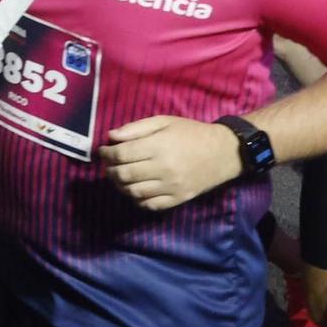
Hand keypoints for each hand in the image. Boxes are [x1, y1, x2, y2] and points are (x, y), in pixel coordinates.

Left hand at [100, 116, 244, 211]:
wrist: (223, 152)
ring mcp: (171, 187)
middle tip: (108, 165)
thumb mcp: (164, 121)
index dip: (106, 154)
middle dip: (110, 170)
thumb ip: (136, 128)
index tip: (103, 151)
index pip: (121, 155)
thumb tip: (111, 137)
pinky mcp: (178, 199)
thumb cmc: (191, 133)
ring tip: (119, 176)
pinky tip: (135, 190)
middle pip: (124, 175)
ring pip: (134, 192)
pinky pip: (150, 205)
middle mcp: (163, 169)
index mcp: (158, 147)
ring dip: (120, 185)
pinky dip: (137, 199)